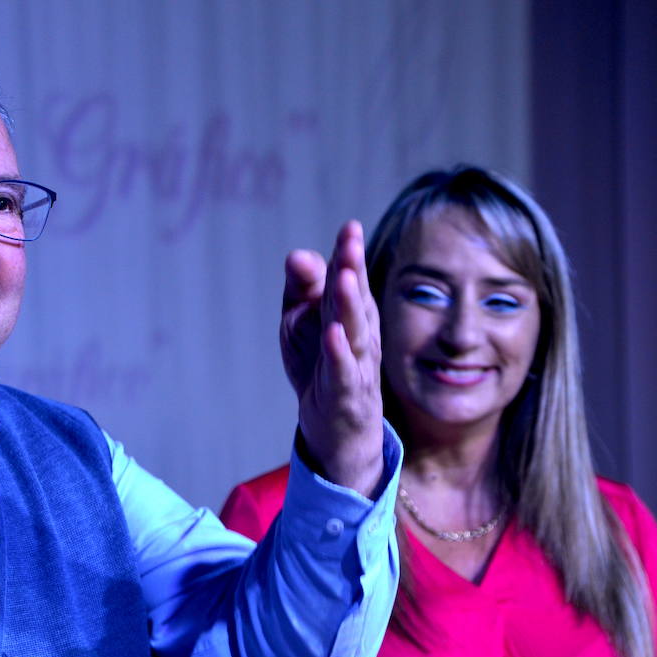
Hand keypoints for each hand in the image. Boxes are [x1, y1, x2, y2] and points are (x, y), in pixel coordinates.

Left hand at [280, 220, 383, 496]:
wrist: (335, 429)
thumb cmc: (321, 367)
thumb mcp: (302, 323)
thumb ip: (302, 288)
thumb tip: (297, 254)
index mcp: (351, 315)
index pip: (350, 281)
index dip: (349, 255)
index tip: (349, 228)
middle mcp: (360, 336)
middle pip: (355, 300)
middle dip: (352, 270)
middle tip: (350, 242)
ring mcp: (356, 366)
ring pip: (355, 332)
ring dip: (348, 306)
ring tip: (343, 278)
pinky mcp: (346, 395)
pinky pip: (344, 372)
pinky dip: (339, 354)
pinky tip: (333, 335)